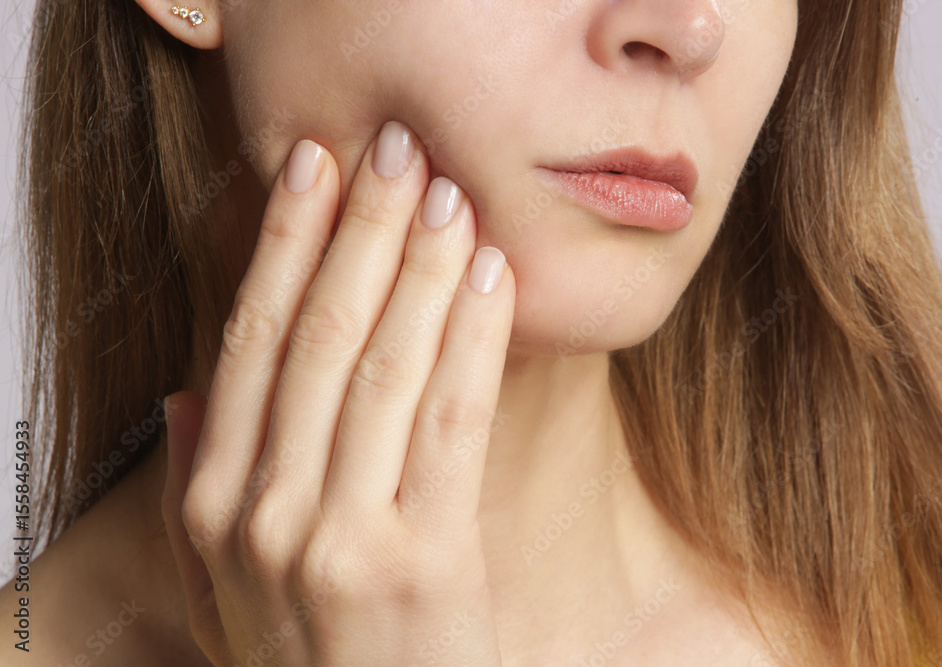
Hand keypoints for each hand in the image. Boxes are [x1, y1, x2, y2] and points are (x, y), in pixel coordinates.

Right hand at [160, 120, 513, 665]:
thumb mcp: (217, 595)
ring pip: (383, 366)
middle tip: (396, 150)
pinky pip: (451, 422)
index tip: (313, 172)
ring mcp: (341, 536)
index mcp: (211, 508)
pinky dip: (472, 340)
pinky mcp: (426, 560)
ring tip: (449, 194)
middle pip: (315, 337)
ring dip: (420, 268)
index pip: (247, 344)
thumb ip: (193, 493)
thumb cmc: (308, 666)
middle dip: (360, 232)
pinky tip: (489, 278)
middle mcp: (264, 512)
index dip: (281, 247)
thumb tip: (187, 392)